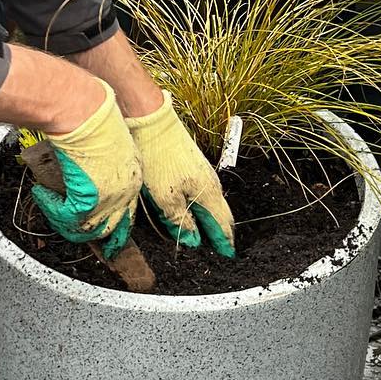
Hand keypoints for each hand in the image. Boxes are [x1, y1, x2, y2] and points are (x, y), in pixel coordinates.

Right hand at [32, 79, 142, 258]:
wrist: (85, 110)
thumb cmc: (93, 117)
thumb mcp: (109, 143)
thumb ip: (103, 162)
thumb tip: (88, 172)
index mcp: (133, 177)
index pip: (128, 214)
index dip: (114, 227)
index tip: (105, 236)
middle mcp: (126, 191)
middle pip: (111, 229)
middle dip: (92, 237)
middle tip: (72, 234)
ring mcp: (110, 197)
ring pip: (88, 230)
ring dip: (65, 222)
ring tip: (50, 204)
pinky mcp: (90, 198)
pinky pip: (67, 218)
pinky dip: (51, 209)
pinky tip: (42, 194)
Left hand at [127, 93, 235, 256]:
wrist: (153, 124)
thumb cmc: (159, 160)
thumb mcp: (166, 199)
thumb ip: (181, 222)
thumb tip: (194, 240)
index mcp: (209, 194)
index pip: (223, 224)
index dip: (224, 242)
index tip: (228, 255)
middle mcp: (211, 184)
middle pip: (221, 214)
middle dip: (219, 233)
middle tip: (219, 249)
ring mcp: (203, 173)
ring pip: (211, 203)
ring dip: (210, 220)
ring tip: (206, 235)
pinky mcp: (193, 165)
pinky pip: (203, 193)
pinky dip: (202, 206)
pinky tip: (192, 211)